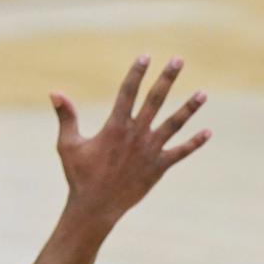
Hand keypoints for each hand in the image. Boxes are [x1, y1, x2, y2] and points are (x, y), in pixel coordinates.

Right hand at [51, 56, 209, 230]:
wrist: (96, 206)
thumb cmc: (79, 175)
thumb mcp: (68, 144)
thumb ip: (66, 116)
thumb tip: (55, 92)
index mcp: (115, 126)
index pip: (128, 92)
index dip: (137, 73)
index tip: (146, 56)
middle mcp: (136, 135)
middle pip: (155, 100)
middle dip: (167, 79)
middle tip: (178, 60)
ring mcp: (150, 151)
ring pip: (174, 124)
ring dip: (189, 108)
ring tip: (203, 93)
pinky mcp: (159, 167)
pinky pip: (180, 152)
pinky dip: (194, 143)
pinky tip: (208, 132)